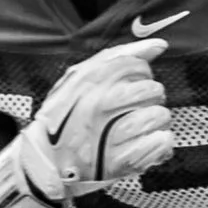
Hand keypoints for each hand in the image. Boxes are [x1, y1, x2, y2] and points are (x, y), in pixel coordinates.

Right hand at [18, 45, 176, 200]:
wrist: (46, 159)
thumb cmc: (66, 115)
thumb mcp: (81, 77)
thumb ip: (121, 56)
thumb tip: (158, 45)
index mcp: (89, 83)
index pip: (136, 66)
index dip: (142, 73)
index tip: (135, 81)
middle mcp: (99, 106)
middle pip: (151, 91)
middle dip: (153, 96)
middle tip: (142, 104)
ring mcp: (109, 135)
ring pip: (157, 117)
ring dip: (158, 120)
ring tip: (146, 123)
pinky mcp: (118, 161)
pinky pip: (157, 145)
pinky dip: (161, 143)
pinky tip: (151, 140)